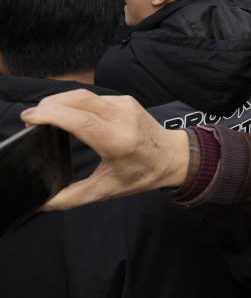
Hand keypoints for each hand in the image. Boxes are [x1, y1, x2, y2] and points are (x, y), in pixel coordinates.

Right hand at [20, 90, 190, 210]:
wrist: (173, 156)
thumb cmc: (142, 174)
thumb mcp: (106, 190)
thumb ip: (71, 198)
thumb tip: (42, 202)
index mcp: (118, 142)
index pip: (80, 120)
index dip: (52, 115)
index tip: (30, 117)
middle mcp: (123, 119)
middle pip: (80, 99)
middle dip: (51, 103)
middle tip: (32, 117)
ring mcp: (126, 106)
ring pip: (86, 94)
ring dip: (61, 101)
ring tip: (45, 116)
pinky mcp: (126, 100)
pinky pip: (94, 97)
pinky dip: (75, 102)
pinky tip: (66, 114)